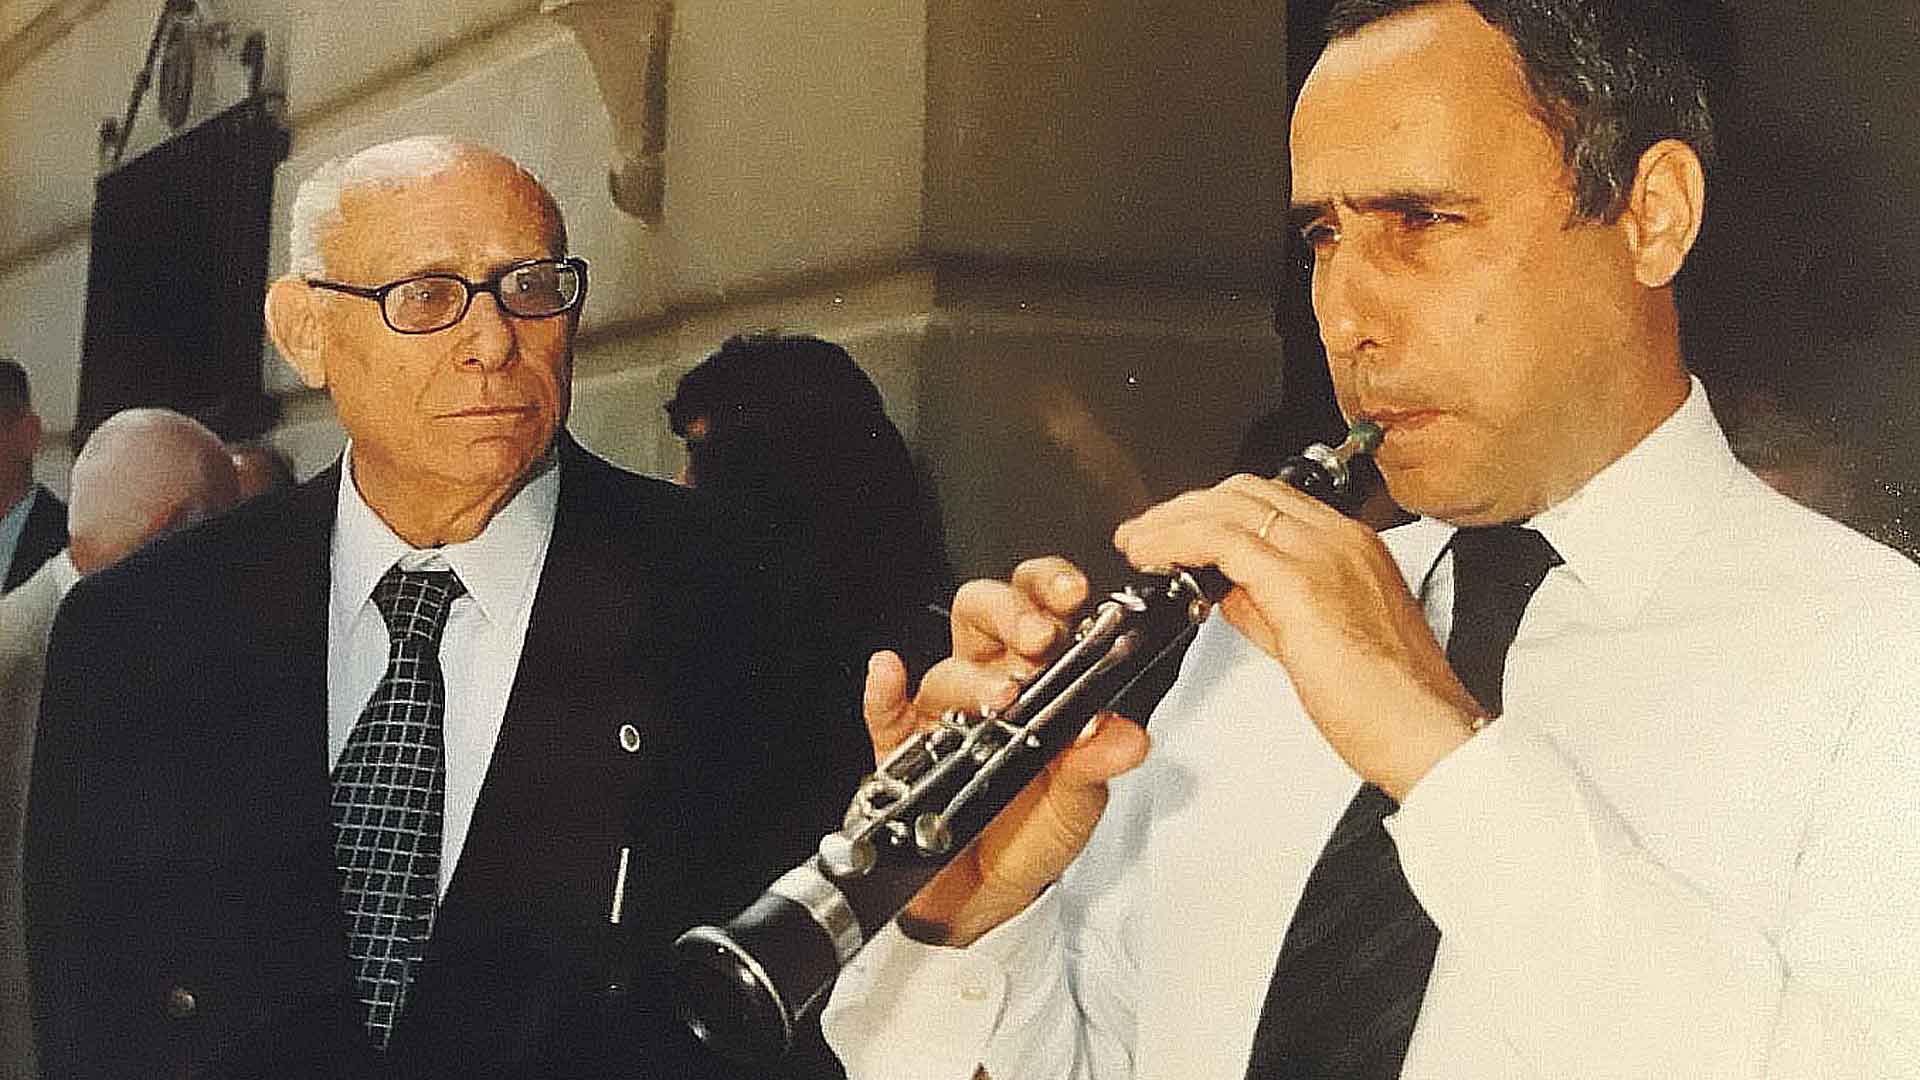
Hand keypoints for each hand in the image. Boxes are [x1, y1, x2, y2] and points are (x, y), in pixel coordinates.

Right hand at [860, 558, 1149, 946]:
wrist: (991, 895)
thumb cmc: (1035, 831)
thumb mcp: (1080, 798)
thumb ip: (1099, 761)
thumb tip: (1127, 735)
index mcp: (1036, 677)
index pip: (1038, 607)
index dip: (1050, 589)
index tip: (1073, 596)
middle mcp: (986, 684)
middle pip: (982, 613)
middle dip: (1010, 613)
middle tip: (1038, 638)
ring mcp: (940, 715)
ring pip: (945, 667)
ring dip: (971, 675)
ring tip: (1000, 700)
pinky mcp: (901, 752)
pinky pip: (884, 713)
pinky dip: (882, 691)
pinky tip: (888, 674)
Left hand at [1113, 475, 1479, 799]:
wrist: (1428, 733)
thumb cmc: (1387, 703)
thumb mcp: (1317, 637)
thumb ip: (1270, 605)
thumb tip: (1224, 589)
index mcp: (1351, 546)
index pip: (1269, 502)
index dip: (1213, 511)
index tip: (1175, 531)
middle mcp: (1339, 538)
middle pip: (1243, 492)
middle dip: (1184, 508)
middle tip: (1144, 535)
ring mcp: (1323, 554)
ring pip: (1227, 508)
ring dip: (1170, 522)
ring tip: (1136, 544)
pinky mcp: (1300, 583)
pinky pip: (1223, 540)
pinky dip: (1178, 541)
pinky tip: (1153, 557)